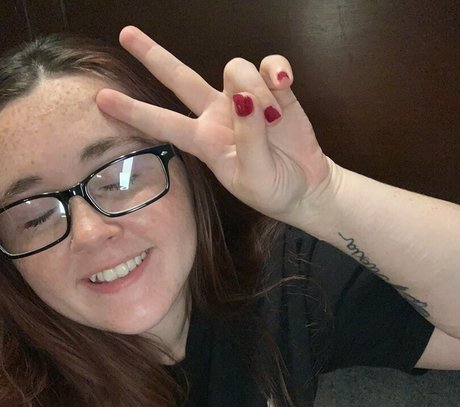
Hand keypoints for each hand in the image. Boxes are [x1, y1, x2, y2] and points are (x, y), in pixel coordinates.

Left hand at [96, 26, 333, 225]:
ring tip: (273, 118)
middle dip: (154, 55)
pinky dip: (278, 71)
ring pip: (235, 69)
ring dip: (255, 87)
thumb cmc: (273, 190)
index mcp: (205, 142)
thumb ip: (248, 136)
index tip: (102, 100)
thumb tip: (246, 95)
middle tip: (126, 33)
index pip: (163, 123)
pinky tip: (285, 85)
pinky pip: (269, 64)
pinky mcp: (274, 90)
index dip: (133, 111)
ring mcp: (245, 100)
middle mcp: (218, 115)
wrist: (307, 188)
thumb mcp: (255, 175)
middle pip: (180, 78)